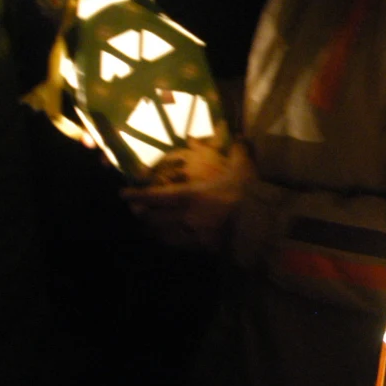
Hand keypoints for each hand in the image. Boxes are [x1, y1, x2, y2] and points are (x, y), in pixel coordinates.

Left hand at [121, 138, 254, 250]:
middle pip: (155, 219)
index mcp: (191, 195)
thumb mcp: (243, 169)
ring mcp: (193, 235)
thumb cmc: (247, 195)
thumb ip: (238, 152)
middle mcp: (186, 217)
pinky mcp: (203, 249)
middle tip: (135, 212)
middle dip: (143, 216)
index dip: (138, 196)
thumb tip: (239, 136)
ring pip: (164, 236)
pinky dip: (172, 243)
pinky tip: (172, 241)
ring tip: (149, 229)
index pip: (157, 196)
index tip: (123, 195)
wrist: (262, 226)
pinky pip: (181, 247)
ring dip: (154, 231)